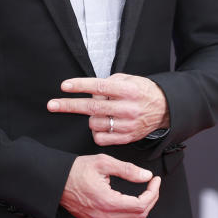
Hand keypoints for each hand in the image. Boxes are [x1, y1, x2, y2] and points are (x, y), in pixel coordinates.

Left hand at [46, 73, 169, 145]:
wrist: (165, 109)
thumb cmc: (142, 91)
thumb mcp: (129, 79)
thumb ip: (109, 82)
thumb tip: (90, 90)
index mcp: (128, 90)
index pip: (99, 86)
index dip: (80, 86)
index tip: (64, 86)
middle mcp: (128, 108)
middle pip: (92, 107)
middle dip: (68, 106)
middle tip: (51, 105)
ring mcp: (127, 125)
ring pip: (94, 123)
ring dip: (90, 117)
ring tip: (99, 112)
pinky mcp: (127, 138)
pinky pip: (101, 138)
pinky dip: (96, 131)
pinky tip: (102, 124)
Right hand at [61, 154, 160, 217]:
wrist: (56, 180)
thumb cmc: (75, 170)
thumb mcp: (103, 162)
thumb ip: (127, 169)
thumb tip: (145, 176)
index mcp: (107, 201)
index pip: (140, 204)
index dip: (153, 192)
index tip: (155, 182)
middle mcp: (103, 215)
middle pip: (139, 216)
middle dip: (150, 200)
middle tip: (152, 187)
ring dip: (141, 211)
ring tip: (143, 196)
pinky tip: (129, 209)